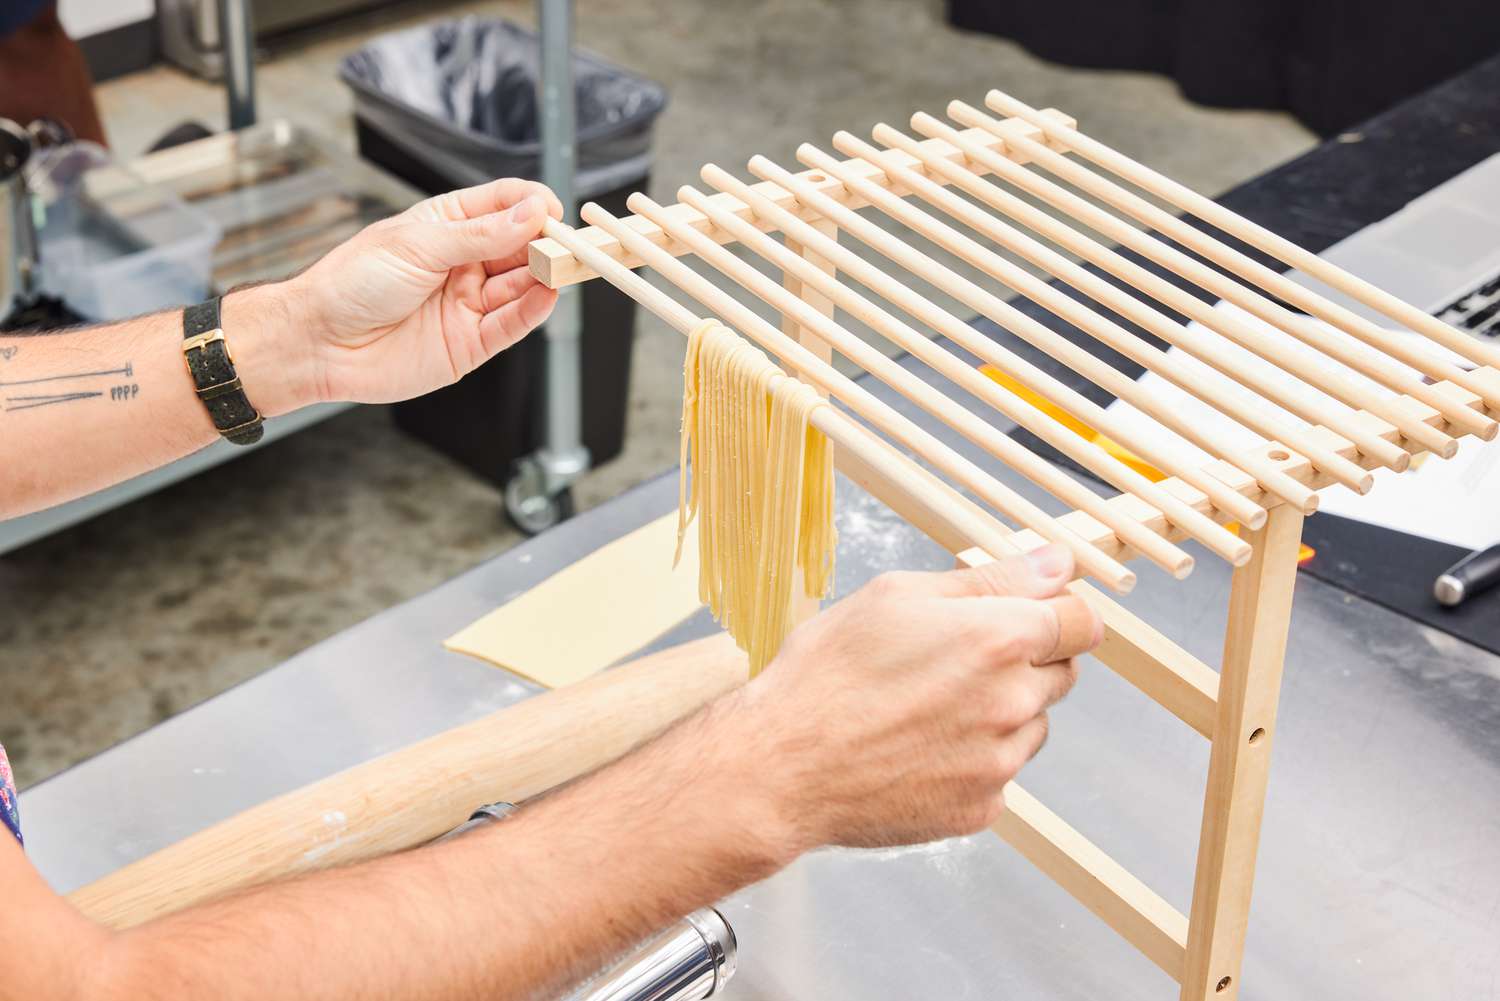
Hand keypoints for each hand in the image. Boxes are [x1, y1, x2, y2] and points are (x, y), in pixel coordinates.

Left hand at [230, 178, 563, 415]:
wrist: (319, 341)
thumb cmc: (353, 283)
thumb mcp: (419, 245)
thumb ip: (481, 234)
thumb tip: (532, 212)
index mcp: (447, 226)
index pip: (504, 205)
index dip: (532, 204)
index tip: (552, 210)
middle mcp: (464, 263)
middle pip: (521, 246)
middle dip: (546, 242)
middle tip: (567, 241)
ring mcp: (470, 304)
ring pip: (522, 285)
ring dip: (545, 274)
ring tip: (562, 266)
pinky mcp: (471, 343)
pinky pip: (512, 325)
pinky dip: (534, 310)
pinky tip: (548, 294)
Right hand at [733, 544, 1101, 851]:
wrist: (781, 768)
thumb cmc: (826, 673)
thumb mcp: (896, 596)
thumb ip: (990, 580)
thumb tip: (1057, 562)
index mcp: (999, 639)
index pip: (1082, 621)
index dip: (1056, 613)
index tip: (1027, 617)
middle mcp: (1013, 702)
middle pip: (1061, 673)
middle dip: (1025, 661)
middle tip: (954, 662)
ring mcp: (1000, 763)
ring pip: (1031, 727)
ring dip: (1000, 713)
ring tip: (926, 710)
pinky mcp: (980, 809)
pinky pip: (998, 775)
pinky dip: (971, 762)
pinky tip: (917, 751)